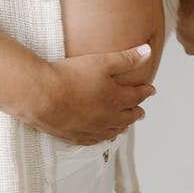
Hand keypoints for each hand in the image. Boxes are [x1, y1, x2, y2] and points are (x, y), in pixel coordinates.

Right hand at [23, 45, 155, 144]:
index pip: (136, 96)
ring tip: (125, 125)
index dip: (145, 92)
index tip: (151, 90)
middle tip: (142, 111)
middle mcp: (106, 117)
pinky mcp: (73, 135)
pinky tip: (100, 137)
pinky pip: (93, 140)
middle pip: (127, 116)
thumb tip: (148, 52)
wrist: (42, 95)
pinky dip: (101, 138)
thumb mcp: (103, 61)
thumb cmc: (71, 76)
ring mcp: (90, 128)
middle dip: (136, 112)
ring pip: (112, 131)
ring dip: (121, 126)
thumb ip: (127, 58)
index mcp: (115, 99)